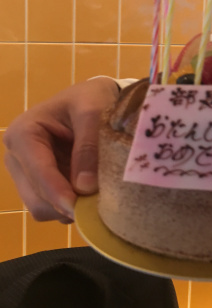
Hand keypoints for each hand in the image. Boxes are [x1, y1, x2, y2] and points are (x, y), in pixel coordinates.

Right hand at [3, 77, 119, 222]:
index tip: (79, 207)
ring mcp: (27, 174)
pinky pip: (54, 207)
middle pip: (36, 198)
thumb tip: (84, 187)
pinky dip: (72, 207)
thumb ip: (89, 146)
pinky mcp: (40, 185)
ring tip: (98, 196)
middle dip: (65, 204)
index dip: (58, 192)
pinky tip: (91, 194)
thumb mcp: (93, 112)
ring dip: (70, 208)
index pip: (38, 171)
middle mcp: (17, 157)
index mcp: (23, 133)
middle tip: (99, 205)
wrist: (92, 99)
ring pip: (43, 208)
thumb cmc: (90, 99)